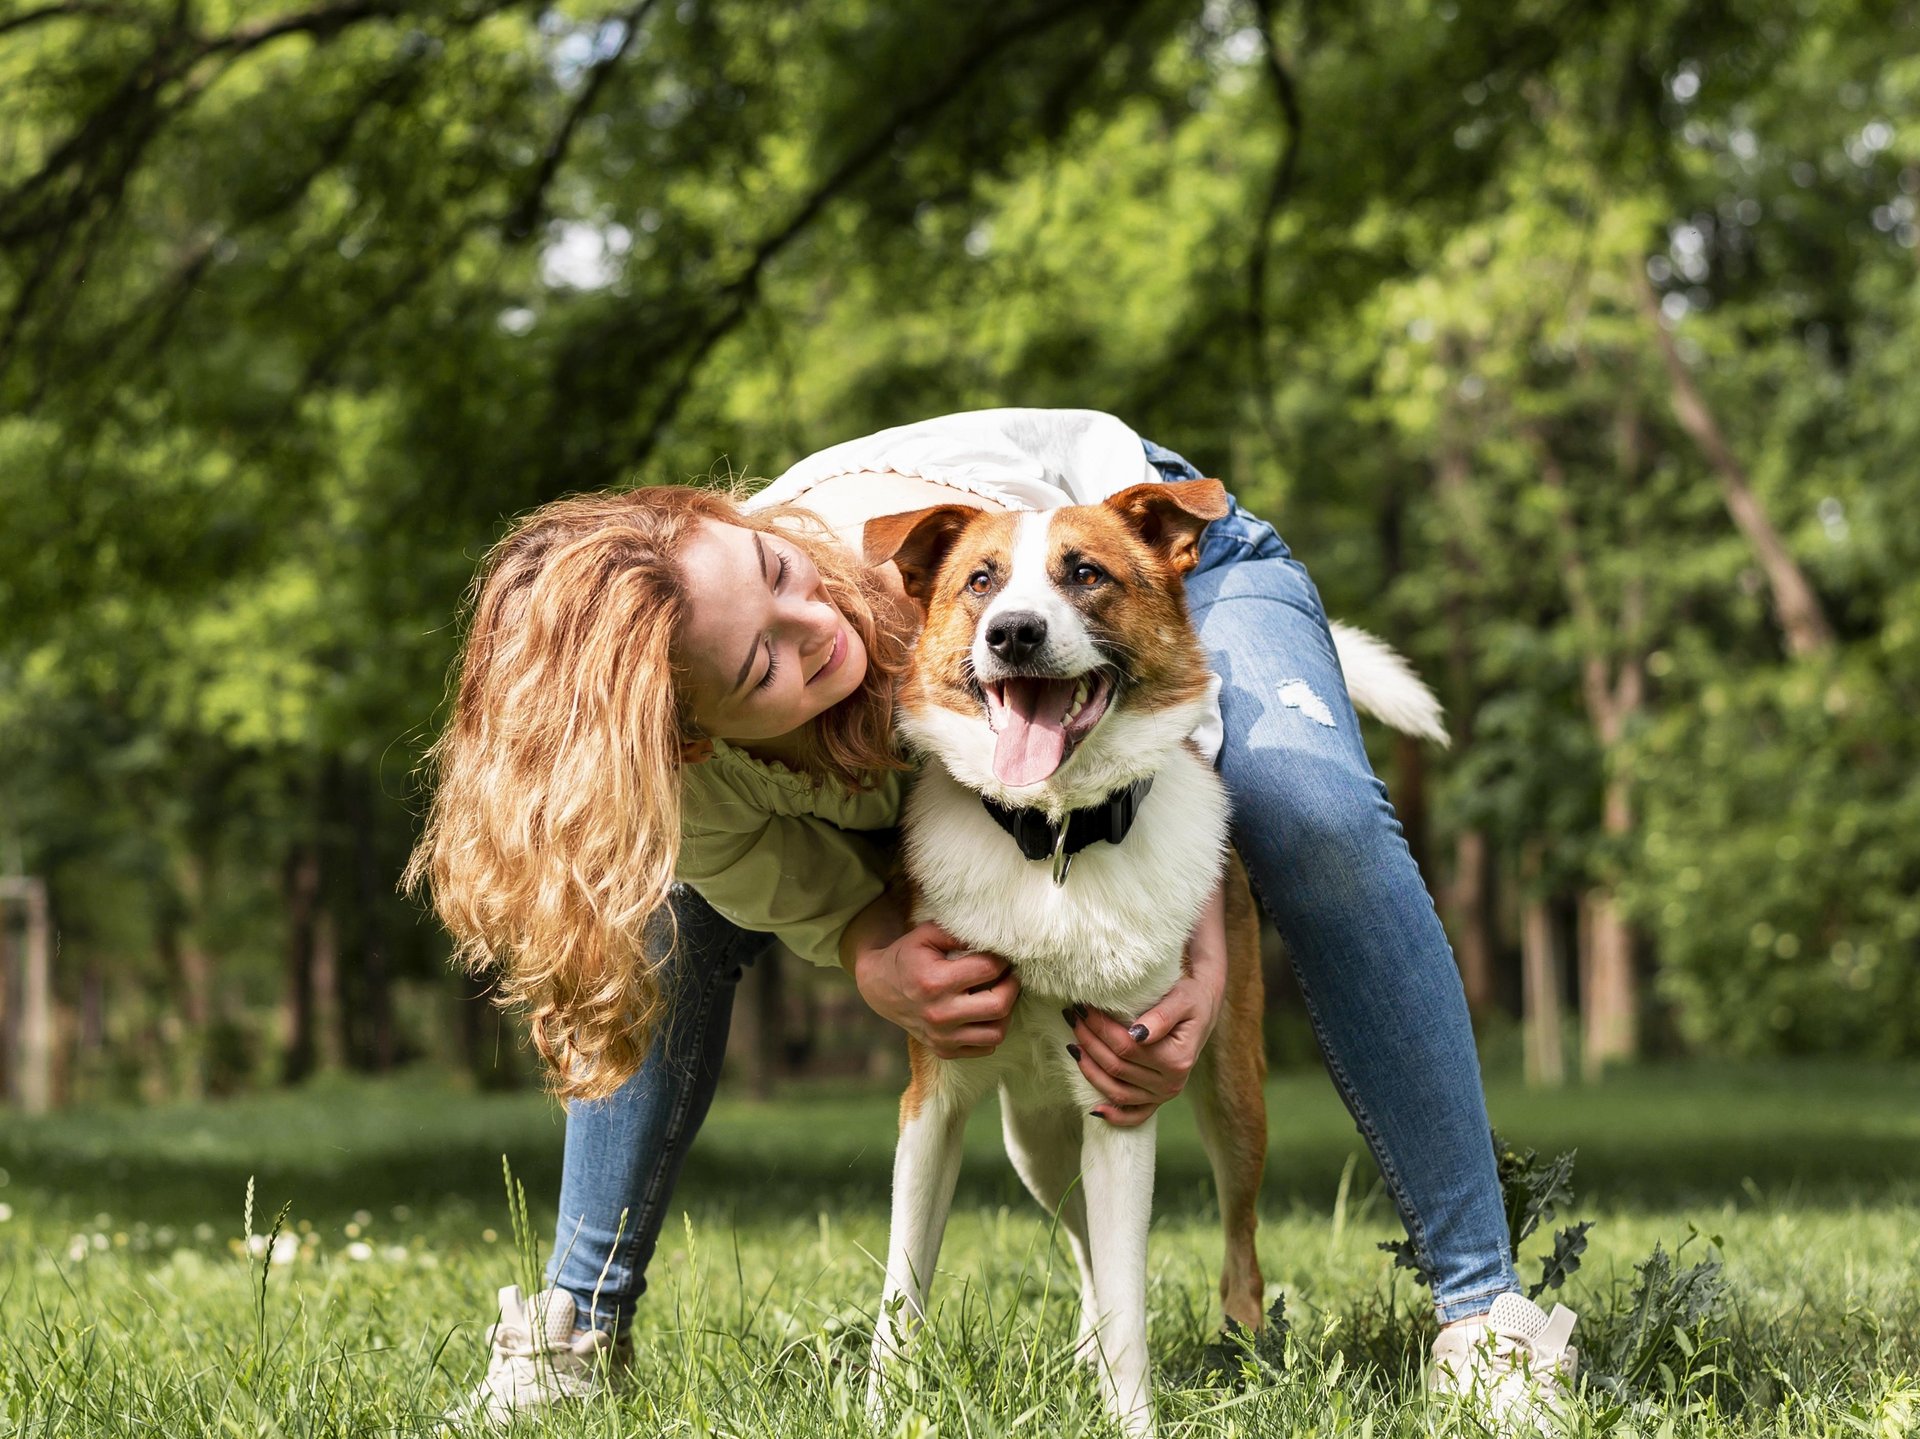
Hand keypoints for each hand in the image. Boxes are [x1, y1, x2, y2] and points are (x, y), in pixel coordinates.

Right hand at [852, 920, 1019, 1058]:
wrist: (880, 988)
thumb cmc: (908, 957)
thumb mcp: (926, 934)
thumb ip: (957, 933)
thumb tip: (992, 939)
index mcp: (935, 982)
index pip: (989, 969)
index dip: (1001, 959)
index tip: (999, 956)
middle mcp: (939, 1014)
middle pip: (999, 1005)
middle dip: (1012, 986)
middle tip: (1009, 975)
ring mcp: (942, 1037)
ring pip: (997, 1033)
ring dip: (1005, 1012)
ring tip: (998, 995)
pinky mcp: (944, 1051)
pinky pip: (985, 1048)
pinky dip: (991, 1031)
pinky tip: (983, 1013)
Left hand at [1066, 971, 1223, 1127]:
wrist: (1203, 1009)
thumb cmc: (1191, 999)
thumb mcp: (1181, 1000)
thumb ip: (1161, 1017)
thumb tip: (1137, 1035)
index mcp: (1177, 1059)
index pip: (1126, 1047)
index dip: (1100, 1028)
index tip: (1083, 1007)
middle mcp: (1172, 1084)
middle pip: (1117, 1067)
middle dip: (1089, 1042)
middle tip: (1072, 1017)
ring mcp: (1164, 1095)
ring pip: (1117, 1091)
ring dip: (1090, 1070)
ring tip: (1073, 1045)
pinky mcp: (1157, 1100)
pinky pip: (1135, 1115)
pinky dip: (1115, 1116)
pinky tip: (1095, 1110)